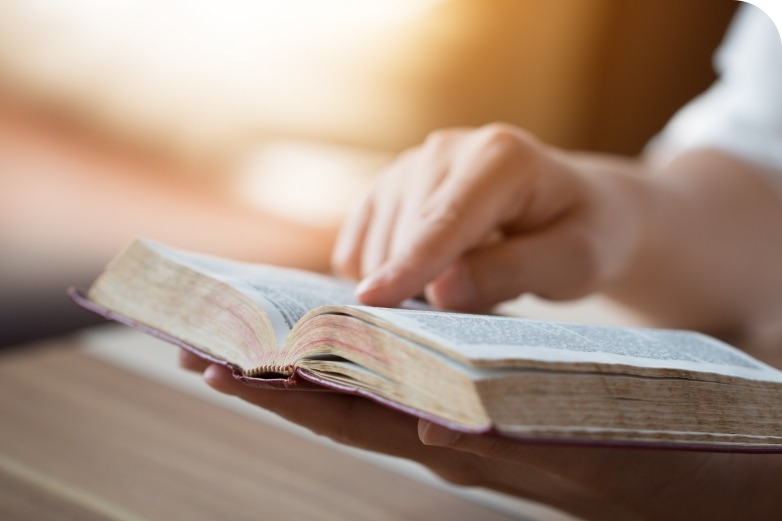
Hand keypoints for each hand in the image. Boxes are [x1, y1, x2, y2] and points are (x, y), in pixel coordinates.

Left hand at [180, 349, 781, 520]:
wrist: (690, 469)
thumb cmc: (642, 456)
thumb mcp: (570, 449)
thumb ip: (488, 439)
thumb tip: (409, 421)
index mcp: (453, 450)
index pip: (345, 420)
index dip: (281, 394)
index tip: (219, 367)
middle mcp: (439, 441)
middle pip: (335, 409)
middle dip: (268, 381)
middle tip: (202, 352)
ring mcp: (451, 430)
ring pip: (360, 396)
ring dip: (305, 370)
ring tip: (251, 341)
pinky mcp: (469, 415)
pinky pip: (399, 385)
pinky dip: (359, 362)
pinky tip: (340, 341)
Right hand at [332, 123, 647, 310]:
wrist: (574, 208)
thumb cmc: (583, 234)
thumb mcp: (575, 261)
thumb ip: (513, 272)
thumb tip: (440, 291)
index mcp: (501, 156)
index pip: (446, 220)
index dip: (411, 264)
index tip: (373, 300)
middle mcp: (447, 148)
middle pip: (404, 237)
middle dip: (425, 290)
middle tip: (485, 304)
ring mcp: (410, 165)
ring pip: (374, 247)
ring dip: (408, 286)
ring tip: (466, 281)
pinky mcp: (387, 189)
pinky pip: (357, 248)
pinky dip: (380, 276)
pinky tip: (427, 274)